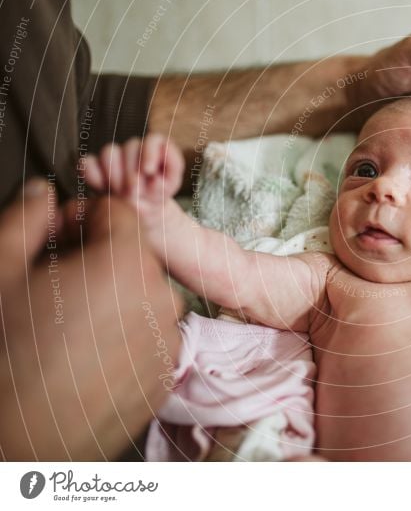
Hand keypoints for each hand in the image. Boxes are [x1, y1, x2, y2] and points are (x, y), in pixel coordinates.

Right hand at [0, 180, 181, 458]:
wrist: (20, 441)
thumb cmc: (6, 358)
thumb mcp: (1, 273)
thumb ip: (26, 220)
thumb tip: (43, 196)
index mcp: (125, 263)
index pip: (119, 212)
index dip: (84, 216)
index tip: (61, 234)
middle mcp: (159, 298)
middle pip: (133, 257)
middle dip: (97, 261)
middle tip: (55, 287)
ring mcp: (167, 340)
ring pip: (142, 298)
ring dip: (113, 301)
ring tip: (68, 329)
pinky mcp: (166, 375)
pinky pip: (150, 338)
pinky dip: (126, 338)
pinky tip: (86, 356)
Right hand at [83, 134, 183, 217]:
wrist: (142, 208)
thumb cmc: (158, 192)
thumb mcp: (171, 183)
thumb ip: (171, 172)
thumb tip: (155, 175)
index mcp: (155, 147)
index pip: (152, 139)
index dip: (149, 153)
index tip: (149, 171)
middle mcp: (134, 148)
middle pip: (130, 148)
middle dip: (132, 173)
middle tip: (136, 192)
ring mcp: (114, 155)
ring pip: (109, 153)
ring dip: (115, 176)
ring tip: (123, 194)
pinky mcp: (95, 166)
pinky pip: (88, 163)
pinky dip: (94, 176)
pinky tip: (103, 188)